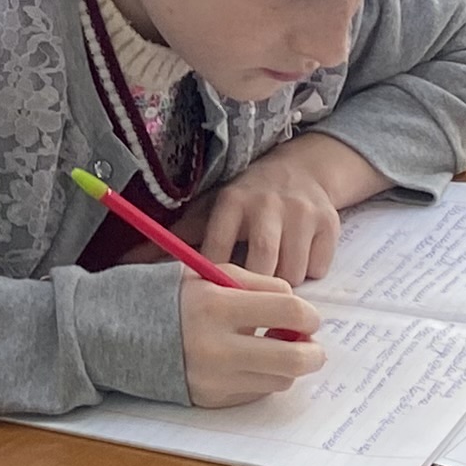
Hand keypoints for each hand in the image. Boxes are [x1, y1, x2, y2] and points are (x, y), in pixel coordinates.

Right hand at [179, 269, 322, 404]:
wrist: (118, 334)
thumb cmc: (169, 297)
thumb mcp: (209, 274)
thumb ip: (257, 285)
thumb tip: (298, 309)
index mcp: (218, 306)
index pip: (290, 313)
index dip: (310, 315)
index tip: (308, 316)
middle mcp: (218, 348)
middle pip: (294, 359)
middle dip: (314, 351)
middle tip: (310, 343)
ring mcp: (215, 379)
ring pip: (280, 380)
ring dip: (286, 365)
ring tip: (274, 349)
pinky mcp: (211, 400)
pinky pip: (256, 392)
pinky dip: (261, 377)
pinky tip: (246, 361)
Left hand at [195, 132, 388, 280]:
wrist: (302, 169)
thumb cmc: (248, 199)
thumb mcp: (213, 208)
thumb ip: (179, 236)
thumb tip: (136, 259)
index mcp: (232, 201)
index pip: (218, 249)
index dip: (216, 278)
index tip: (216, 294)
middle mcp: (268, 203)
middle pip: (261, 264)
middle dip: (255, 288)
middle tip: (251, 295)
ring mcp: (302, 212)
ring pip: (292, 273)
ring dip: (283, 284)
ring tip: (274, 272)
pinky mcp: (330, 223)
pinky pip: (318, 268)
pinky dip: (308, 273)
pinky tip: (299, 258)